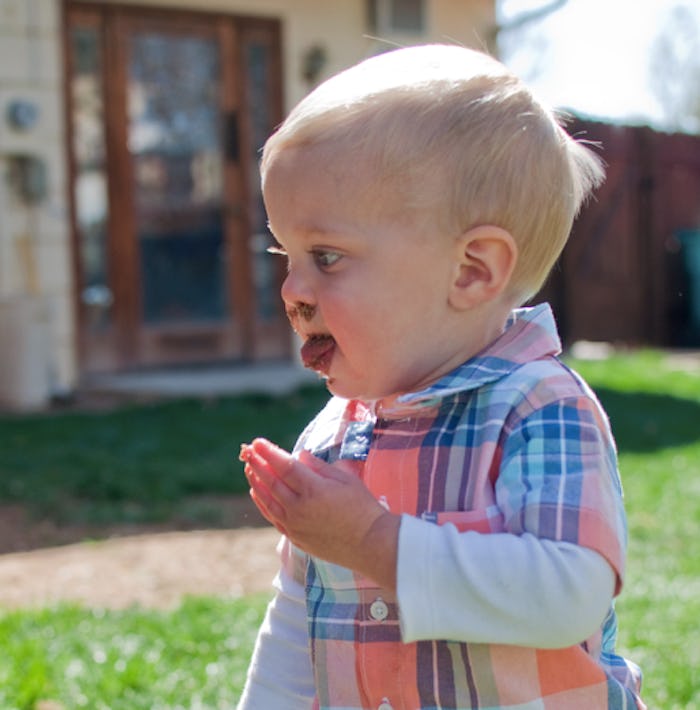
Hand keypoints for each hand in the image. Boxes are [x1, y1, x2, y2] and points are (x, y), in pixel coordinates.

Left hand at [240, 438, 399, 589]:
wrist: (370, 544)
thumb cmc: (363, 508)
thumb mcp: (347, 480)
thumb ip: (320, 467)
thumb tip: (299, 455)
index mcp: (314, 490)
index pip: (285, 466)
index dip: (269, 453)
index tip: (258, 442)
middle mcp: (300, 508)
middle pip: (272, 482)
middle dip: (258, 463)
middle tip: (248, 450)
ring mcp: (295, 525)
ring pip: (267, 500)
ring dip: (256, 482)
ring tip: (249, 467)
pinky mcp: (295, 538)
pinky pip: (272, 517)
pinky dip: (262, 502)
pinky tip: (256, 492)